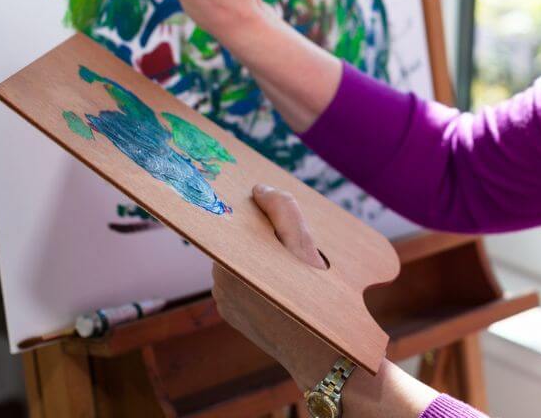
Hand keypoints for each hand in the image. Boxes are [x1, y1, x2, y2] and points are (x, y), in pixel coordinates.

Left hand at [211, 184, 337, 391]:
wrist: (320, 352)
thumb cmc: (316, 296)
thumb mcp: (305, 244)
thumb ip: (282, 210)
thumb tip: (259, 189)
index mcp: (232, 262)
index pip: (229, 223)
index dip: (246, 211)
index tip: (256, 197)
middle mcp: (220, 282)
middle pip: (234, 243)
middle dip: (256, 234)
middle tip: (282, 231)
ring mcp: (223, 301)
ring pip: (236, 263)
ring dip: (255, 256)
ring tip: (283, 257)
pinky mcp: (230, 314)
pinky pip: (238, 283)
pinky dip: (254, 276)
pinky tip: (277, 278)